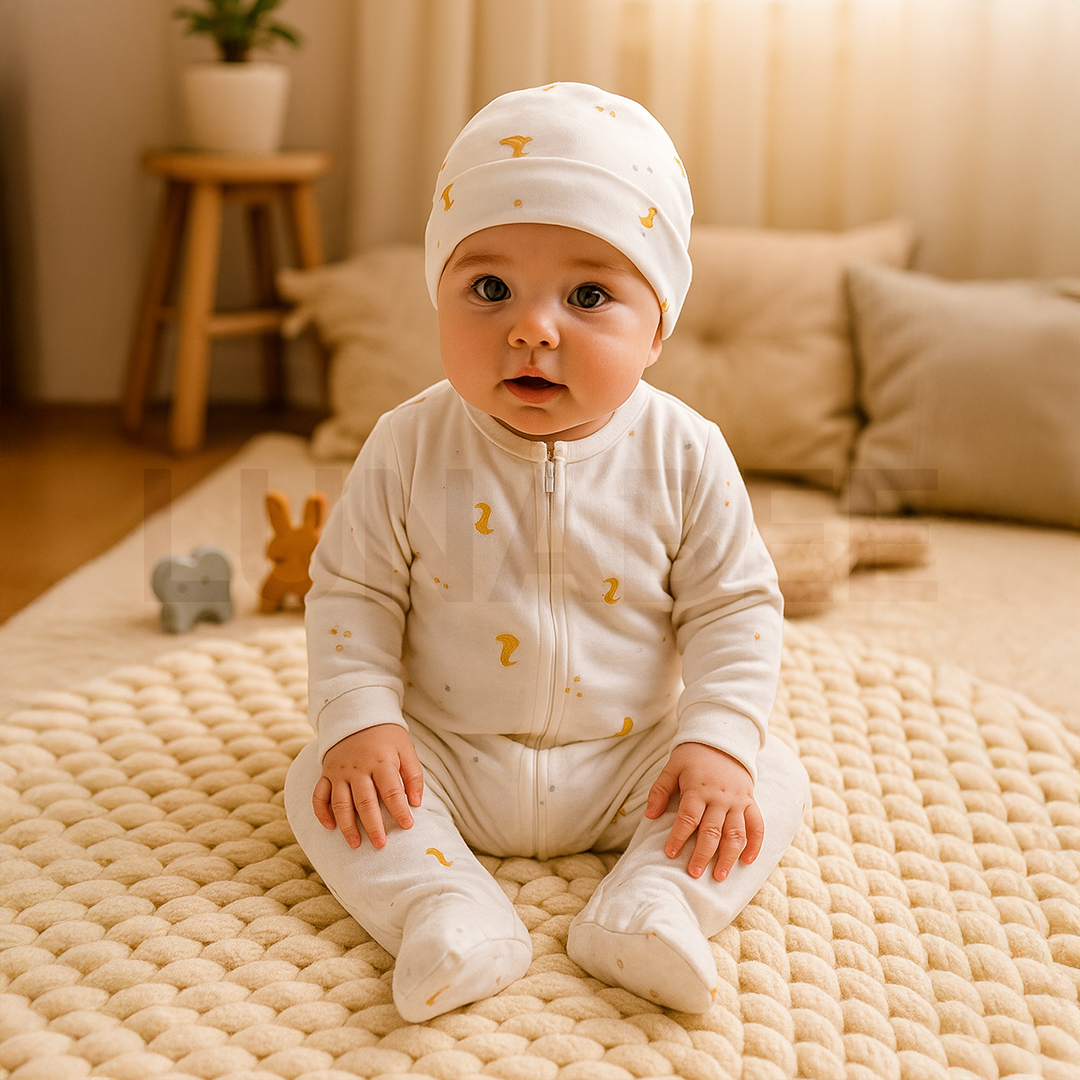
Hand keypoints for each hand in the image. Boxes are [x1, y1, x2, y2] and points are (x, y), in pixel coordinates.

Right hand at [313, 724, 423, 849]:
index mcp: (381, 761)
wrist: (358, 716)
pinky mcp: (326, 773)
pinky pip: (319, 795)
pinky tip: (329, 827)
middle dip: (372, 826)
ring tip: (355, 844)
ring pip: (340, 803)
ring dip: (347, 826)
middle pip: (364, 801)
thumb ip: (413, 775)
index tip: (407, 825)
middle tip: (380, 845)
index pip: (391, 790)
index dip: (400, 810)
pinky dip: (321, 812)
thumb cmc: (386, 737)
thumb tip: (416, 803)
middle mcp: (358, 768)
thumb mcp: (406, 749)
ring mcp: (339, 772)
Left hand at [644, 742, 763, 880]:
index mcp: (698, 788)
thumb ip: (660, 791)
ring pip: (736, 833)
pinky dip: (755, 844)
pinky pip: (757, 825)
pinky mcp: (749, 802)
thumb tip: (649, 815)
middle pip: (712, 830)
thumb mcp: (672, 767)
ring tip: (720, 876)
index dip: (679, 836)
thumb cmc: (693, 756)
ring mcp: (737, 801)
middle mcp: (720, 798)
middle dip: (703, 854)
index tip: (670, 853)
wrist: (722, 740)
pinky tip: (748, 861)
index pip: (688, 818)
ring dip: (729, 856)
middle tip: (693, 873)